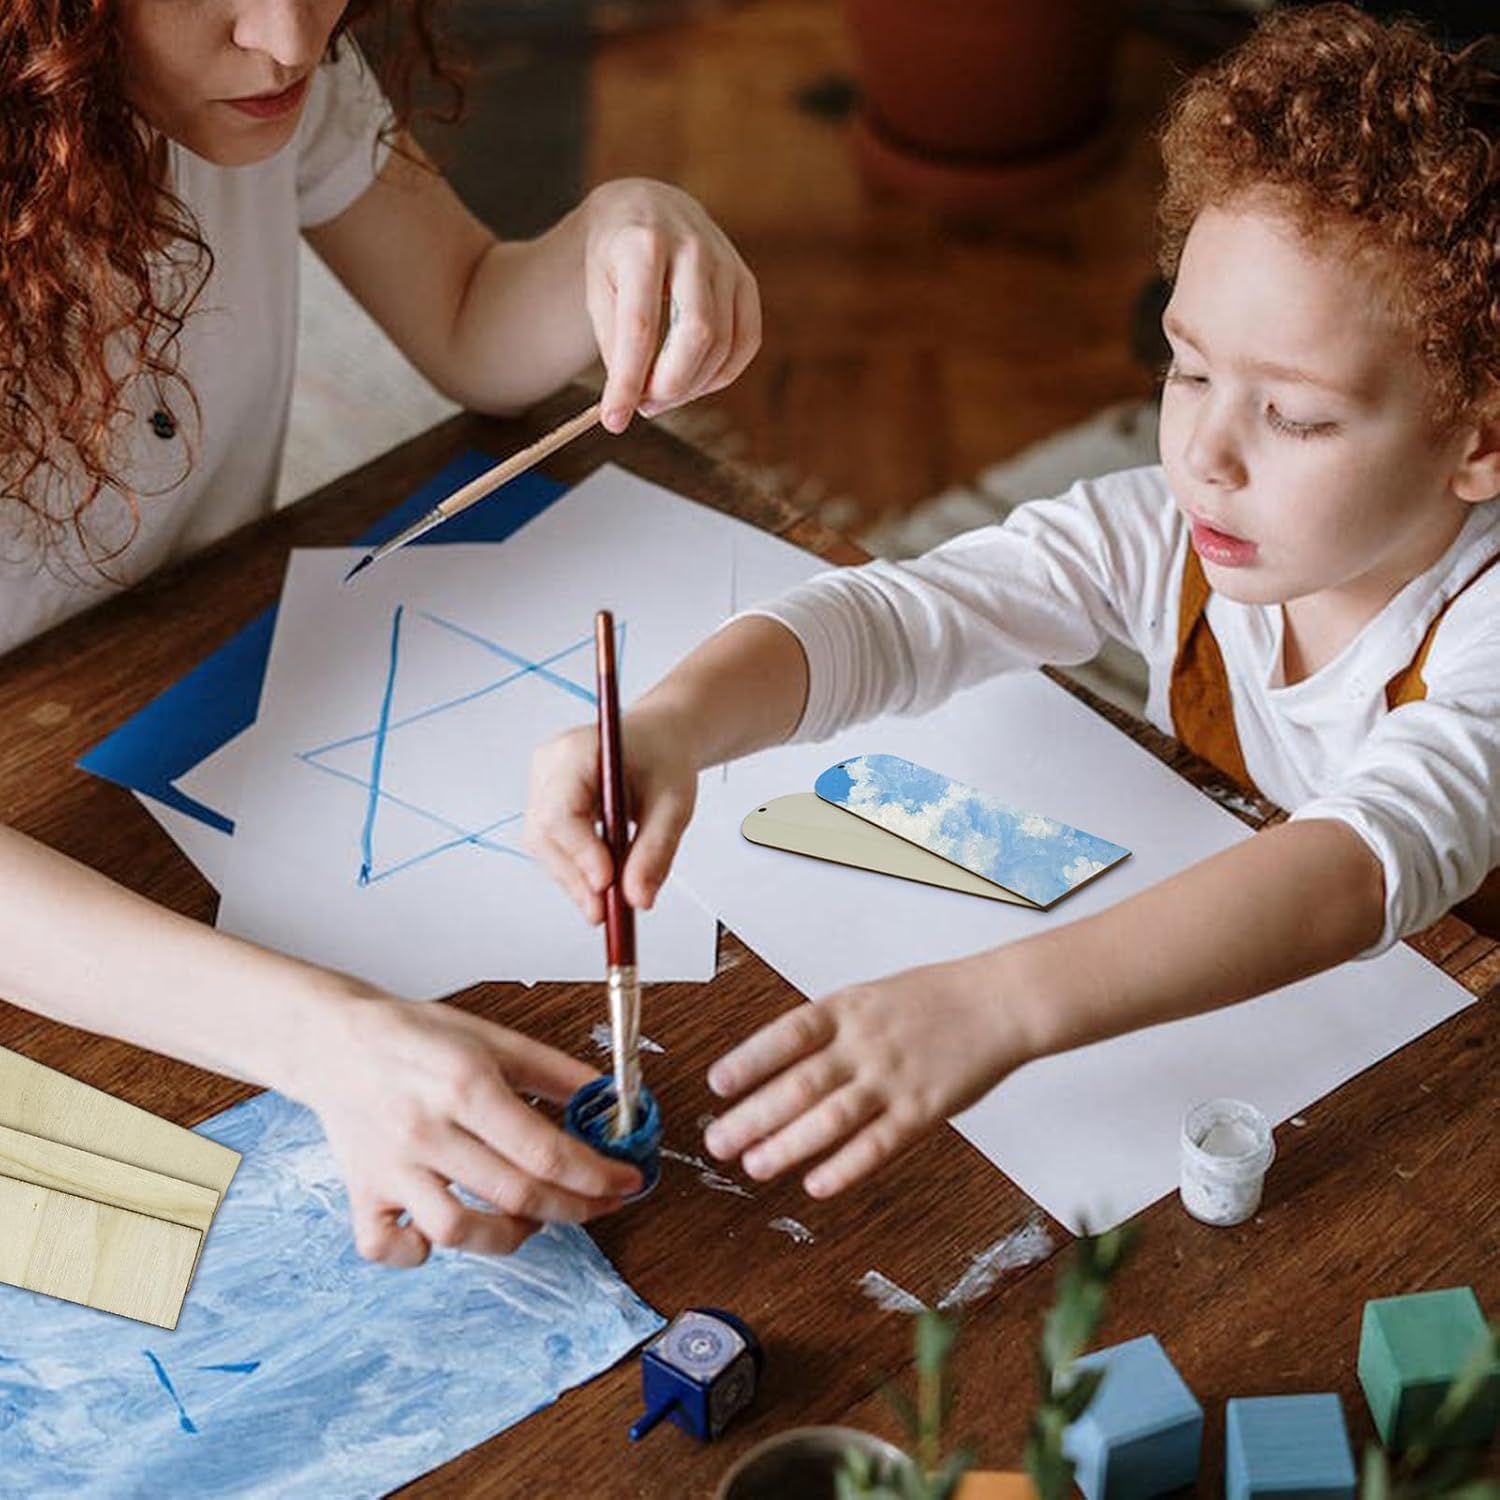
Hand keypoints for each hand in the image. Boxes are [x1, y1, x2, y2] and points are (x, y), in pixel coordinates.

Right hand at [291, 990, 641, 1264]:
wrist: (336, 1040)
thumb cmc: (417, 1037)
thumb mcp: (493, 1037)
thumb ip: (555, 1071)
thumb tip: (610, 1099)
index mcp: (464, 1085)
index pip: (545, 1150)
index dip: (596, 1174)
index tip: (627, 1180)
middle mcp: (427, 1130)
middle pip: (515, 1195)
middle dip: (575, 1208)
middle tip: (600, 1203)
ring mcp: (391, 1167)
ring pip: (457, 1231)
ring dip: (509, 1237)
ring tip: (531, 1219)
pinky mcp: (362, 1191)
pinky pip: (386, 1247)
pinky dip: (418, 1252)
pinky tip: (443, 1233)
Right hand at [525, 707, 698, 922]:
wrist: (657, 741)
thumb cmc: (664, 761)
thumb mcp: (674, 804)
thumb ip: (656, 851)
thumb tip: (638, 900)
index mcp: (577, 750)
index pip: (561, 810)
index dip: (580, 852)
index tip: (606, 885)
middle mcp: (549, 765)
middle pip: (544, 834)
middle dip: (575, 878)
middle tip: (607, 914)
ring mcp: (541, 785)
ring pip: (544, 847)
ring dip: (575, 881)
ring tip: (609, 907)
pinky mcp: (544, 804)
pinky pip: (551, 847)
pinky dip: (575, 871)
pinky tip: (601, 886)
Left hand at [581, 179, 760, 432]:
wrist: (645, 209)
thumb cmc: (615, 258)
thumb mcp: (599, 292)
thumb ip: (616, 345)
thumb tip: (632, 402)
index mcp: (643, 244)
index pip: (640, 326)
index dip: (628, 380)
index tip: (613, 420)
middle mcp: (692, 247)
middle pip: (696, 334)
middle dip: (670, 384)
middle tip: (644, 406)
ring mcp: (726, 262)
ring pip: (721, 343)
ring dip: (692, 385)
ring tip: (660, 395)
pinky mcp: (746, 280)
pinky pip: (746, 342)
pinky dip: (722, 374)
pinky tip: (695, 382)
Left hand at [702, 956, 1026, 1197]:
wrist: (1000, 1002)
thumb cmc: (935, 999)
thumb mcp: (871, 996)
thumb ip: (829, 1028)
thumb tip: (776, 1061)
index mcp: (847, 1009)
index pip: (786, 1035)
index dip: (749, 1060)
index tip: (717, 1084)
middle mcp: (865, 1043)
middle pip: (799, 1083)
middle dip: (753, 1115)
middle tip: (718, 1141)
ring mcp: (893, 1078)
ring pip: (831, 1117)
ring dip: (789, 1145)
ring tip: (755, 1166)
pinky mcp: (923, 1110)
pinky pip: (878, 1143)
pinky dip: (845, 1166)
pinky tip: (817, 1183)